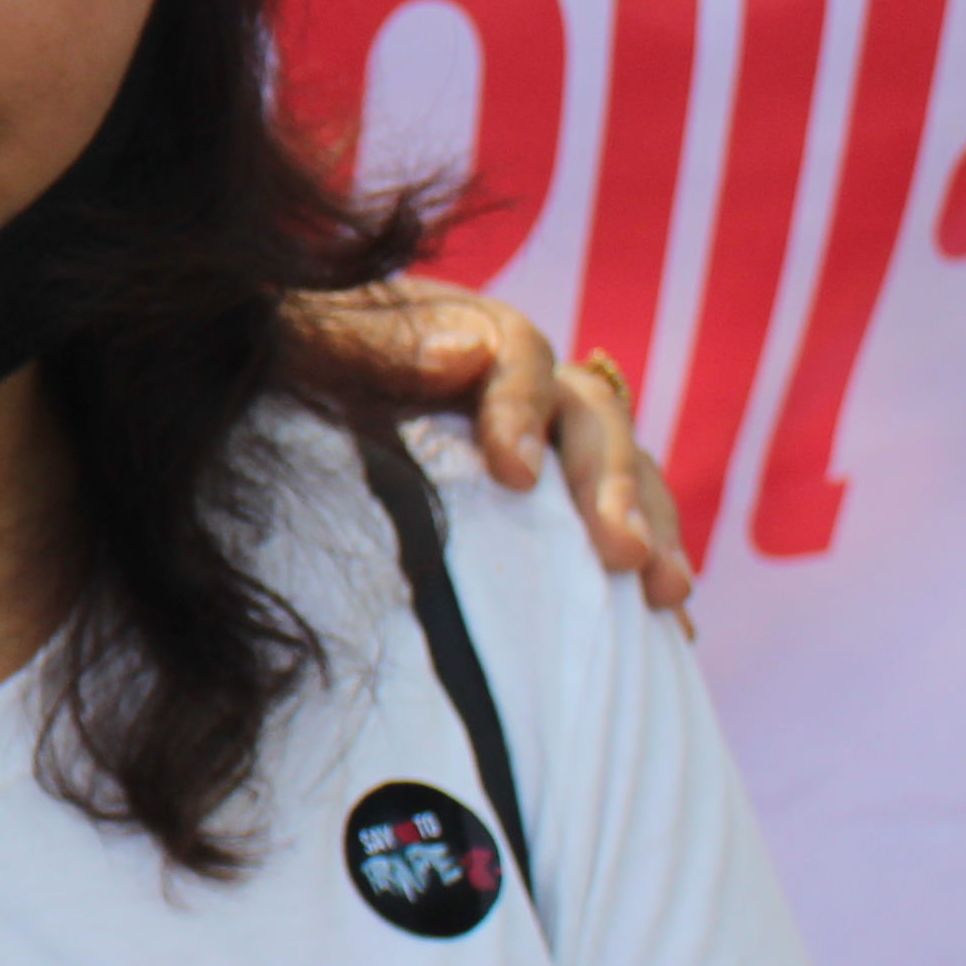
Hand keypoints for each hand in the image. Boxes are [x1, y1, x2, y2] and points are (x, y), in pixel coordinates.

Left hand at [301, 278, 696, 621]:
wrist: (296, 384)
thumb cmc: (297, 364)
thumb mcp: (307, 341)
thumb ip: (369, 344)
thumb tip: (462, 356)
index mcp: (466, 329)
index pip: (517, 354)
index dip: (522, 410)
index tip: (516, 474)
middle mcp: (525, 379)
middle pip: (591, 416)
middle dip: (610, 486)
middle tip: (622, 553)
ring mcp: (551, 438)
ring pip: (623, 469)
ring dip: (651, 526)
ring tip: (666, 593)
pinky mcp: (559, 500)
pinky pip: (618, 527)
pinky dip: (647, 570)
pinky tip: (669, 636)